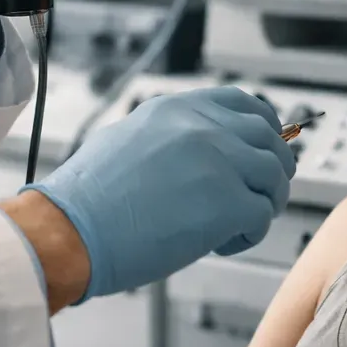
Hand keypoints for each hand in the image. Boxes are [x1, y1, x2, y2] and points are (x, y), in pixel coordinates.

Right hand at [27, 86, 296, 300]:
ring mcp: (219, 162)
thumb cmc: (87, 197)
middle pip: (268, 138)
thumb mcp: (125, 138)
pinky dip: (248, 235)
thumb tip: (193, 155)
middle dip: (272, 168)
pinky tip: (221, 243)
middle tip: (259, 194)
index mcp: (177, 109)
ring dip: (263, 203)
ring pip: (274, 176)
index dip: (263, 127)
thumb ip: (167, 137)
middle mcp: (203, 127)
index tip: (264, 146)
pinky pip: (262, 217)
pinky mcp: (228, 203)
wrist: (72, 227)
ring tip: (236, 224)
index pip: (242, 102)